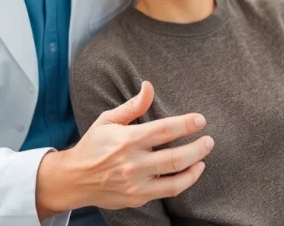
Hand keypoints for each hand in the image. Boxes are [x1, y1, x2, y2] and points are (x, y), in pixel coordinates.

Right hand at [40, 82, 211, 214]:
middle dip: (197, 148)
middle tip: (209, 140)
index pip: (163, 130)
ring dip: (195, 167)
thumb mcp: (108, 120)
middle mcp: (133, 163)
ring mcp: (136, 183)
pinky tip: (192, 171)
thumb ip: (132, 106)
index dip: (185, 124)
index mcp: (127, 140)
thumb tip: (149, 86)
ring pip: (175, 178)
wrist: (74, 179)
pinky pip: (168, 190)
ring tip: (204, 156)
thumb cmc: (93, 145)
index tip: (200, 120)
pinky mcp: (138, 197)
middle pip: (174, 157)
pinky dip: (184, 181)